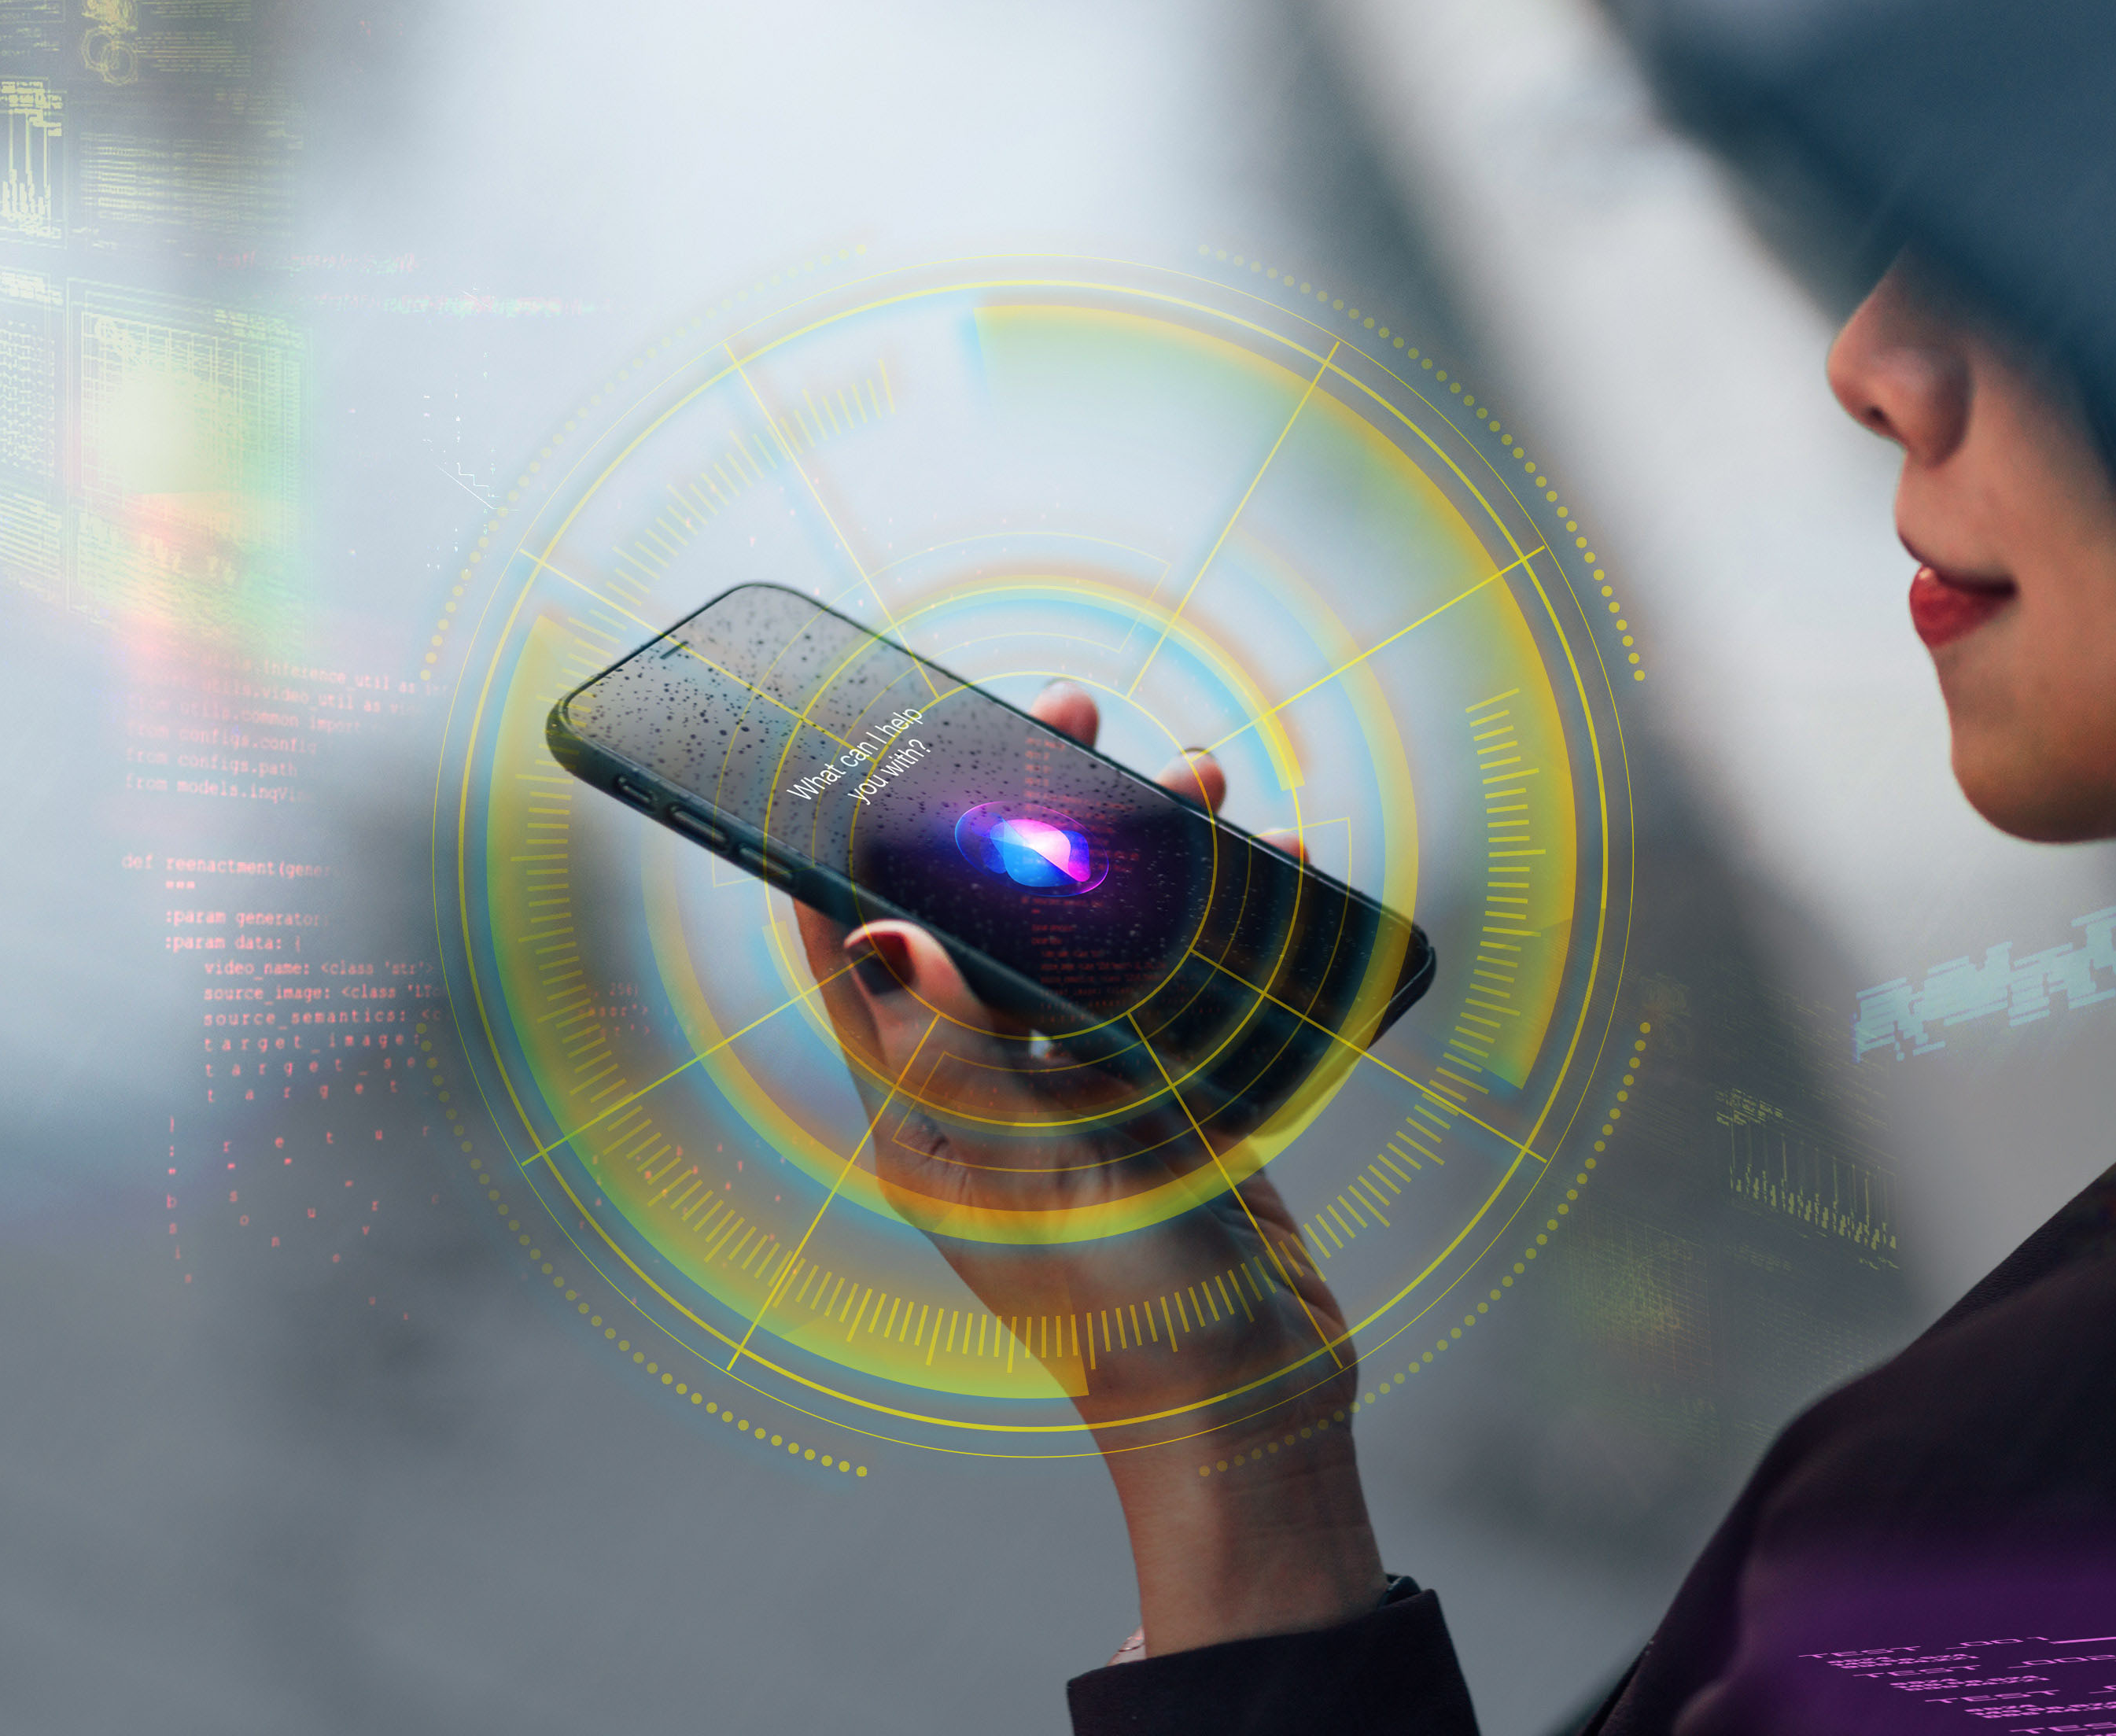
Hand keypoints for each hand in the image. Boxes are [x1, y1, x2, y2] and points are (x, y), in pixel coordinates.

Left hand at [792, 682, 1384, 1650]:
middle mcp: (994, 1094)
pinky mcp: (1168, 1102)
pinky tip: (1261, 861)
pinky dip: (1215, 918)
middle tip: (1069, 712)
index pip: (859, 956)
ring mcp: (1084, 1096)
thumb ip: (962, 1052)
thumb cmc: (1126, 1308)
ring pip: (1092, 936)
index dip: (854, 845)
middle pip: (988, 918)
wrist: (1251, 1403)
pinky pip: (1177, 983)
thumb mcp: (1034, 1172)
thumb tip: (873, 935)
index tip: (876, 742)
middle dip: (1023, 810)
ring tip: (1188, 777)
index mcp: (927, 1117)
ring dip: (1136, 850)